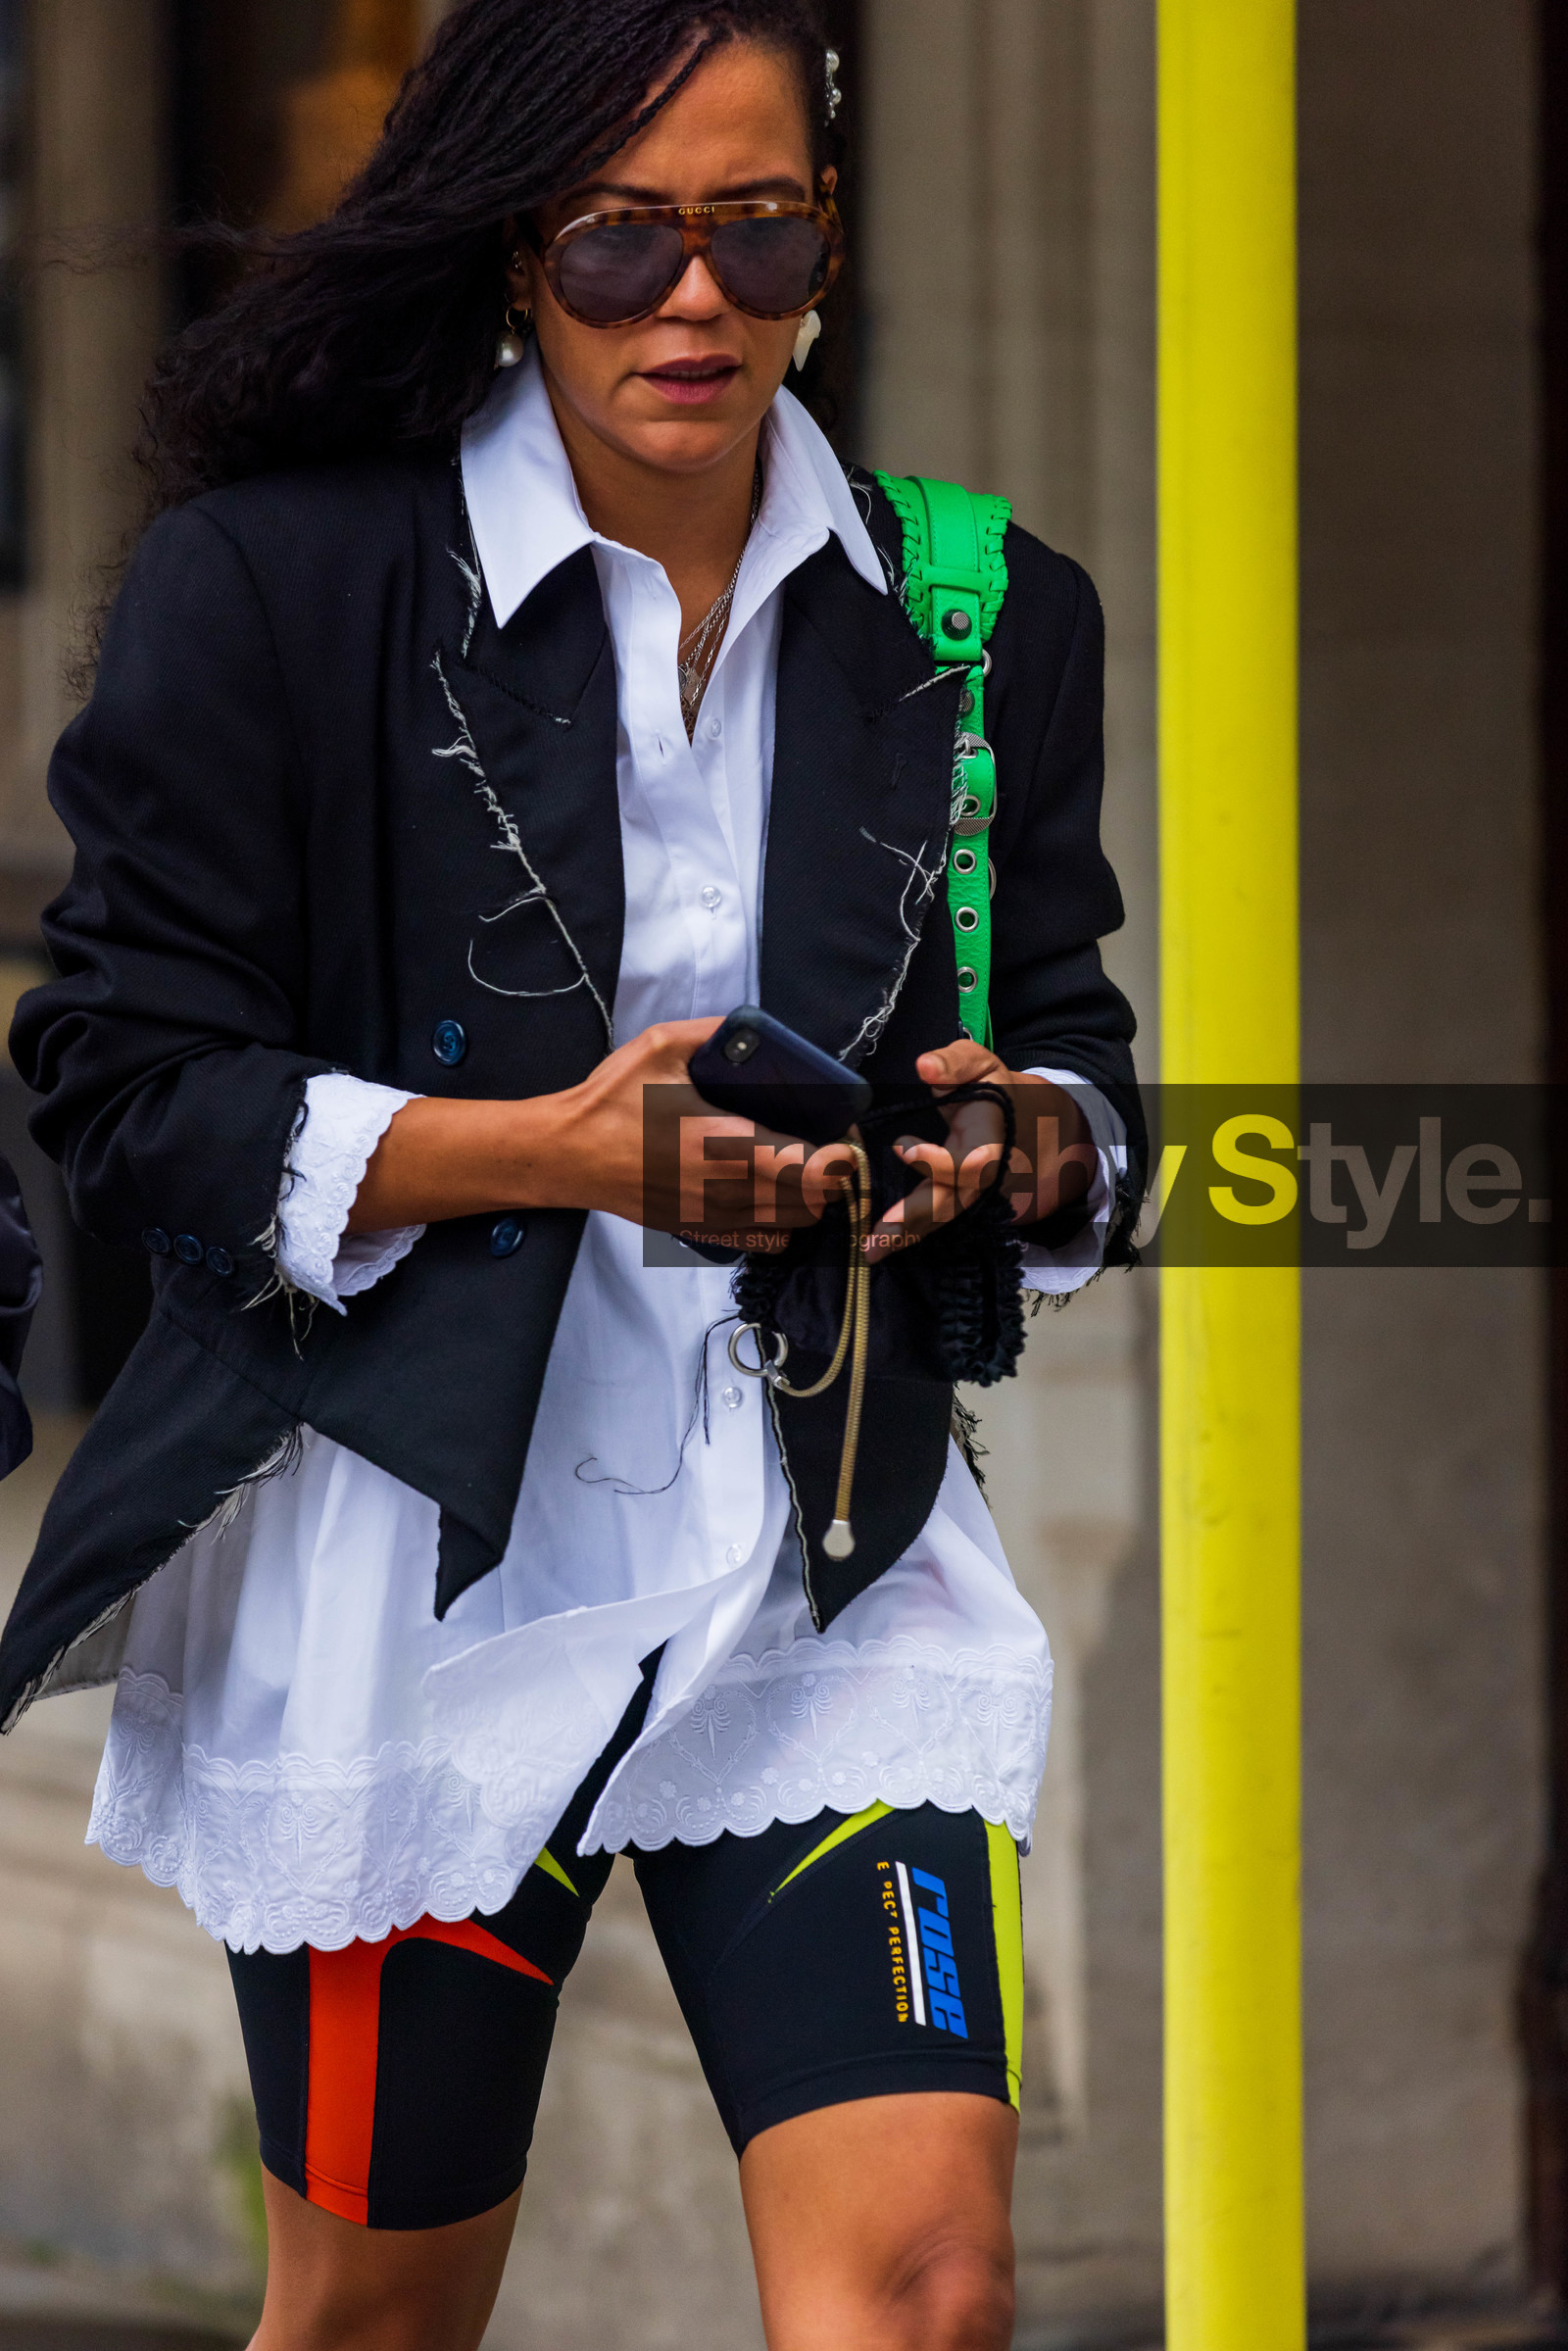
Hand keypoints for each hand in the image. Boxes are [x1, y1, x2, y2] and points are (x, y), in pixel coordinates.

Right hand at [347, 1019, 821, 1244]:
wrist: (565, 1154)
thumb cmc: (611, 1101)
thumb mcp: (661, 1047)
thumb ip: (715, 1033)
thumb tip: (754, 1030)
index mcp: (726, 1143)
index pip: (811, 1170)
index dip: (840, 1157)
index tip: (840, 1133)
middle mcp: (727, 1190)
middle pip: (813, 1203)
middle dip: (831, 1177)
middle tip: (825, 1144)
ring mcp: (713, 1216)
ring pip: (792, 1224)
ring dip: (808, 1199)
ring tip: (801, 1166)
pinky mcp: (698, 1230)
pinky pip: (761, 1238)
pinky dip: (780, 1220)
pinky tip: (768, 1192)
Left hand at [865, 1039, 1095, 1256]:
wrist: (1024, 1122)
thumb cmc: (993, 1089)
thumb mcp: (981, 1064)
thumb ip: (955, 1061)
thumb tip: (926, 1067)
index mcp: (988, 1142)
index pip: (968, 1163)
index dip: (938, 1162)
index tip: (900, 1144)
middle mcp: (981, 1175)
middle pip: (950, 1202)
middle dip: (913, 1218)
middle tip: (877, 1235)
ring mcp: (970, 1194)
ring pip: (940, 1218)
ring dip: (906, 1235)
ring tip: (871, 1250)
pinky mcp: (956, 1201)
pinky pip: (934, 1221)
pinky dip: (907, 1234)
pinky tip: (878, 1247)